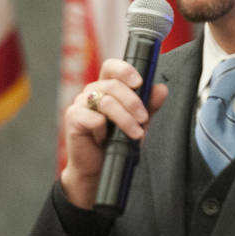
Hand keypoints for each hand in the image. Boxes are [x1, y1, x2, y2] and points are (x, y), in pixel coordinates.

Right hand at [60, 58, 168, 209]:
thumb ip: (149, 105)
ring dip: (125, 119)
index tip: (140, 83)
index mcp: (106, 87)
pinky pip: (93, 118)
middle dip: (133, 102)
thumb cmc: (116, 142)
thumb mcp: (138, 122)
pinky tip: (106, 139)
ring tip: (135, 134)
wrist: (98, 168)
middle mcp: (92, 91)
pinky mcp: (73, 118)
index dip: (125, 70)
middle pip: (113, 85)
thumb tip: (161, 89)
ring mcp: (81, 104)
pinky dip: (104, 130)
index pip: (112, 67)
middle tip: (143, 119)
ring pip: (106, 102)